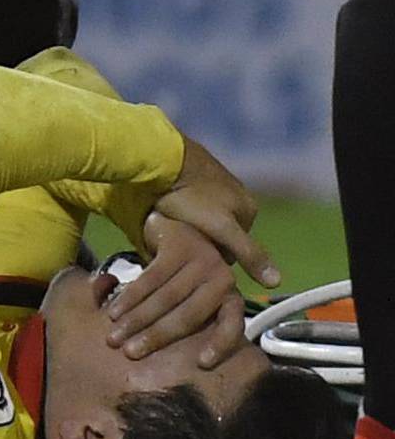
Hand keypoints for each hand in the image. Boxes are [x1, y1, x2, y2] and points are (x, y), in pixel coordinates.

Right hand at [105, 212, 246, 367]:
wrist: (181, 225)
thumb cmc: (189, 275)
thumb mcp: (202, 297)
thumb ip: (199, 322)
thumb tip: (193, 364)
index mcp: (231, 296)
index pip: (230, 325)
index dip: (219, 345)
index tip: (202, 364)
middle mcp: (222, 277)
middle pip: (188, 315)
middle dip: (156, 336)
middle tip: (129, 353)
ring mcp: (201, 259)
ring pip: (165, 298)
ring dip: (136, 319)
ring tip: (114, 337)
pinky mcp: (178, 246)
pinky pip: (150, 278)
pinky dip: (129, 297)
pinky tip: (113, 311)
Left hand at [149, 135, 279, 292]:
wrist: (162, 157)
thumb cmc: (192, 196)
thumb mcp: (222, 228)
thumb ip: (248, 252)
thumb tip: (277, 281)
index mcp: (250, 208)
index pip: (235, 250)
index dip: (213, 257)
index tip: (193, 257)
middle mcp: (238, 194)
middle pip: (220, 234)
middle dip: (202, 241)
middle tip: (179, 242)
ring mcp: (215, 182)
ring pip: (204, 219)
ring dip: (190, 225)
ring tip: (170, 226)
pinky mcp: (194, 173)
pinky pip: (190, 201)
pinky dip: (180, 209)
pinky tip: (165, 210)